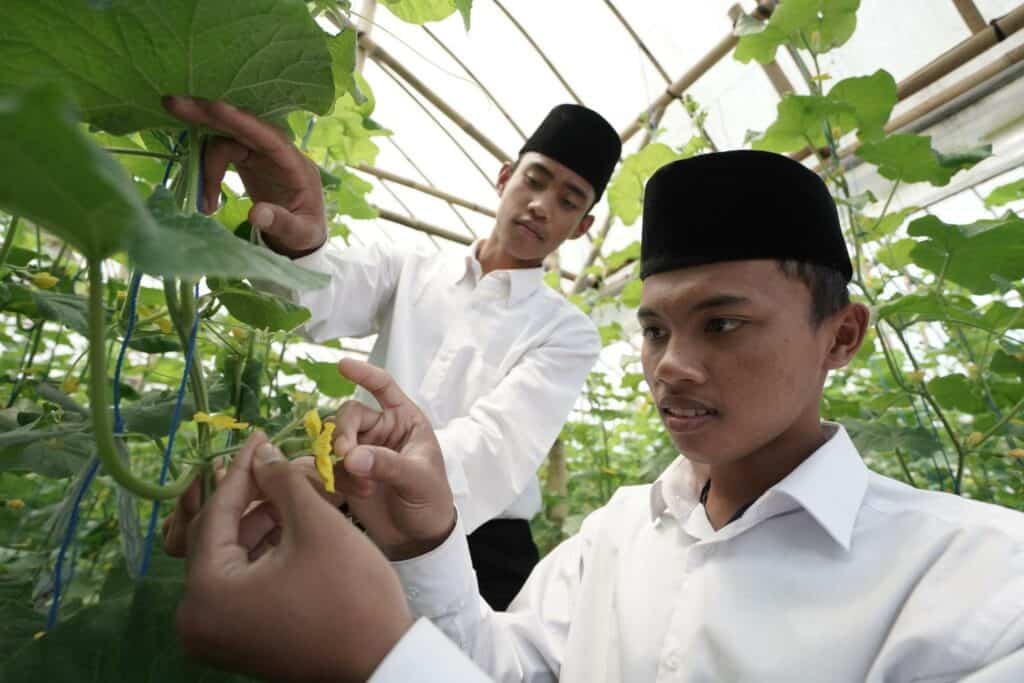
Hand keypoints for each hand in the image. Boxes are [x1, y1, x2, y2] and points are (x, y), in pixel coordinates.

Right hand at [161, 96, 326, 257]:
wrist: (301, 237)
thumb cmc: (305, 235)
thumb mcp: (300, 235)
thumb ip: (282, 224)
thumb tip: (255, 214)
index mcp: (296, 165)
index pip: (269, 136)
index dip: (241, 121)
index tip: (213, 108)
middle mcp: (279, 152)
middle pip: (242, 126)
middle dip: (208, 115)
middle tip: (171, 104)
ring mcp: (262, 153)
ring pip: (226, 140)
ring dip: (206, 166)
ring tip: (206, 205)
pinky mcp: (249, 158)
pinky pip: (222, 151)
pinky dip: (208, 170)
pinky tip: (207, 197)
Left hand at [176, 432, 412, 682]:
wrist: (384, 661)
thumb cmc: (350, 592)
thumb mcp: (316, 525)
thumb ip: (281, 481)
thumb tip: (260, 454)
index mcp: (206, 593)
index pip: (216, 514)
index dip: (242, 469)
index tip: (258, 435)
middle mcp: (197, 619)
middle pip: (219, 537)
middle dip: (253, 496)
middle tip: (276, 460)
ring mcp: (217, 634)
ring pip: (233, 557)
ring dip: (263, 521)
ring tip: (294, 490)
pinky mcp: (239, 639)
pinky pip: (242, 581)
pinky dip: (265, 551)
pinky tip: (292, 523)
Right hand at [332, 358, 456, 559]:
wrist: (419, 539)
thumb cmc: (430, 500)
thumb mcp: (418, 479)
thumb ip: (387, 464)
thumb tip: (351, 455)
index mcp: (405, 420)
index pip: (383, 387)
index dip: (364, 374)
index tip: (343, 365)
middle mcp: (381, 430)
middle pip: (349, 415)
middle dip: (343, 432)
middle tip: (345, 454)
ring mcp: (362, 451)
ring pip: (335, 439)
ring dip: (340, 459)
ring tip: (362, 485)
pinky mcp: (348, 474)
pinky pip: (330, 465)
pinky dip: (337, 477)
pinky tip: (357, 494)